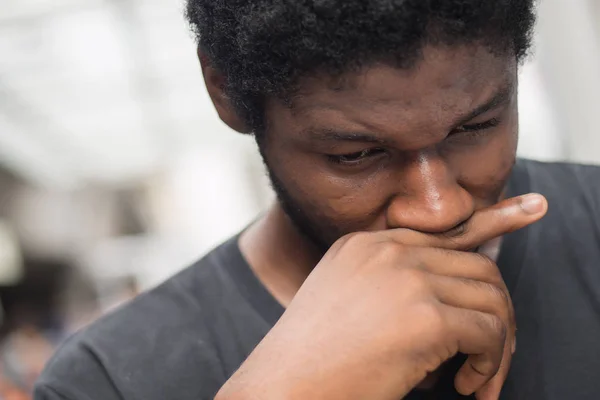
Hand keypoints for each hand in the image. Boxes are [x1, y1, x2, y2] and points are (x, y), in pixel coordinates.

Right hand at [217, 193, 547, 399]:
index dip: (494, 220)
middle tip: (490, 357)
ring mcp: (404, 278)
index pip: (445, 229)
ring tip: (476, 378)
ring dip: (497, 343)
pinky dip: (491, 362)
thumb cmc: (314, 361)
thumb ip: (396, 286)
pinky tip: (465, 385)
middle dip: (498, 312)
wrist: (279, 388)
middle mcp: (386, 251)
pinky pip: (488, 331)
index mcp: (365, 245)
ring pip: (491, 296)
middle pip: (479, 265)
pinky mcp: (423, 315)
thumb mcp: (349, 305)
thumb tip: (457, 298)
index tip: (530, 209)